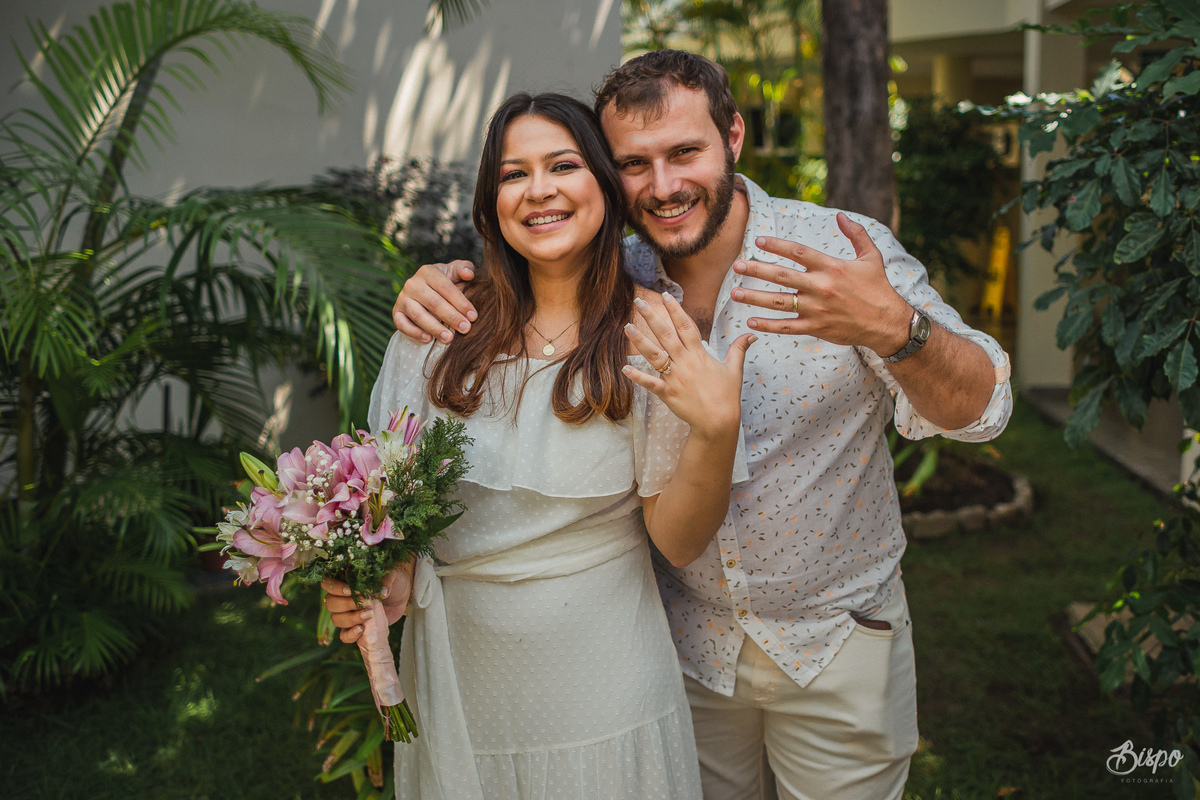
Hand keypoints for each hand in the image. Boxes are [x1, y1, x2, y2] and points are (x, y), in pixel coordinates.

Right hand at [321, 560, 414, 644]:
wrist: (401, 597)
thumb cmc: (393, 581)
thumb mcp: (393, 575)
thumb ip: (386, 580)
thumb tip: (383, 592)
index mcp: (346, 580)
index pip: (327, 583)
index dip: (335, 588)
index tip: (350, 590)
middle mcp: (342, 598)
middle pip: (330, 603)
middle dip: (346, 604)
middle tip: (366, 603)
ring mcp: (347, 614)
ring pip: (336, 619)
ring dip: (351, 618)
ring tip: (369, 615)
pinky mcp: (354, 627)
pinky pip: (344, 635)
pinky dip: (350, 635)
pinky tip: (361, 630)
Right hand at [393, 261, 477, 343]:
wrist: (424, 290)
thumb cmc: (445, 282)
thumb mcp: (454, 272)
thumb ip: (465, 268)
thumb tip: (469, 275)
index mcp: (428, 272)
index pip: (446, 288)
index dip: (460, 302)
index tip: (473, 316)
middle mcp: (412, 284)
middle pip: (433, 302)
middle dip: (451, 317)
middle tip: (466, 329)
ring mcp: (402, 298)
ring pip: (418, 315)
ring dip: (435, 328)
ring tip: (450, 338)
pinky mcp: (396, 312)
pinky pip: (402, 324)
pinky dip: (414, 333)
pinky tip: (429, 339)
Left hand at [622, 292, 753, 438]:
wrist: (718, 422)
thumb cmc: (727, 396)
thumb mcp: (735, 370)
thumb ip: (738, 349)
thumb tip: (751, 335)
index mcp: (699, 354)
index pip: (686, 326)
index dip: (675, 310)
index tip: (666, 296)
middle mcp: (685, 362)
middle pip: (666, 335)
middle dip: (652, 317)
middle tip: (639, 302)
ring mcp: (675, 378)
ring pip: (655, 355)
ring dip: (640, 340)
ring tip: (627, 327)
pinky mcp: (668, 393)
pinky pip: (650, 383)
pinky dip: (637, 376)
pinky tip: (624, 368)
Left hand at [730, 212, 912, 355]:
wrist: (886, 323)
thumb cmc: (878, 288)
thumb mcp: (871, 257)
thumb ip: (856, 234)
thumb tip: (840, 215)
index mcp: (832, 267)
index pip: (798, 252)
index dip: (777, 245)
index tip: (759, 240)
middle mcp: (821, 287)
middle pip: (782, 276)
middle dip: (757, 270)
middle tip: (737, 266)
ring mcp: (816, 310)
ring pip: (778, 303)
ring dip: (754, 297)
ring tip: (735, 293)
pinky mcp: (816, 328)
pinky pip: (786, 327)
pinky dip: (767, 326)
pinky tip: (750, 322)